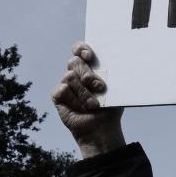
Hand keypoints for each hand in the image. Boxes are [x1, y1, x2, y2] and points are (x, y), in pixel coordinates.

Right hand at [51, 41, 125, 158]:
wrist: (102, 127)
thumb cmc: (110, 106)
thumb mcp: (115, 89)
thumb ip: (112, 74)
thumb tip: (118, 62)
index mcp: (90, 66)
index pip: (79, 49)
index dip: (81, 48)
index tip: (90, 56)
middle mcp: (76, 73)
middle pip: (74, 62)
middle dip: (88, 74)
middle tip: (100, 87)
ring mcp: (66, 83)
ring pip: (69, 76)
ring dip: (84, 92)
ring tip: (94, 105)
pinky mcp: (58, 95)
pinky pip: (63, 90)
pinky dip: (75, 100)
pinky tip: (81, 108)